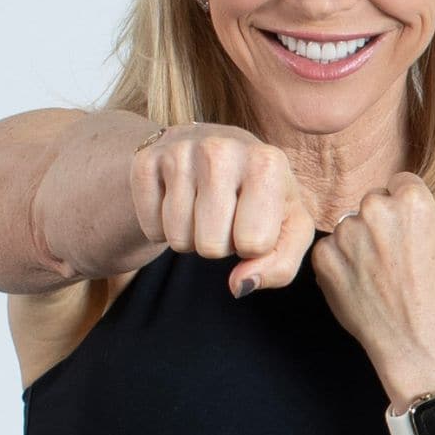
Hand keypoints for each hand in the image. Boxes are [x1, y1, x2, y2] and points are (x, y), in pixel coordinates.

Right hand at [129, 123, 315, 296]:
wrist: (214, 149)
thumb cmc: (260, 196)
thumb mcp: (289, 228)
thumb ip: (279, 266)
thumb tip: (239, 285)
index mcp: (268, 162)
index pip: (253, 244)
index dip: (251, 246)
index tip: (252, 220)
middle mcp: (222, 149)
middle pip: (211, 246)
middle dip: (218, 244)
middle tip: (224, 216)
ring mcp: (180, 151)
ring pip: (178, 240)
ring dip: (190, 238)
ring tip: (202, 208)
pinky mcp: (146, 160)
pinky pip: (150, 228)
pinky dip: (161, 228)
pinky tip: (176, 201)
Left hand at [311, 173, 434, 371]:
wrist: (413, 337)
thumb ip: (426, 216)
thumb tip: (409, 208)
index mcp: (411, 201)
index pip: (399, 182)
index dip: (403, 204)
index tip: (404, 225)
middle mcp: (376, 209)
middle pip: (372, 202)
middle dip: (379, 221)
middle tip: (389, 254)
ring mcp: (346, 232)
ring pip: (349, 226)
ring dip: (357, 242)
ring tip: (375, 273)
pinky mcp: (324, 255)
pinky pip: (329, 249)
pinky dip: (339, 263)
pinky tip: (358, 282)